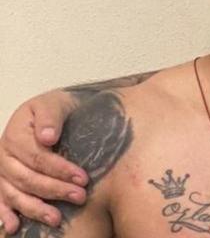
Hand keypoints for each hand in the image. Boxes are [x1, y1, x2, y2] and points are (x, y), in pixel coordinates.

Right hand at [0, 90, 88, 232]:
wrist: (49, 110)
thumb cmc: (55, 108)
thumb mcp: (55, 103)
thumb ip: (51, 117)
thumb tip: (48, 137)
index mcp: (14, 134)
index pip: (37, 157)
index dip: (60, 169)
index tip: (83, 178)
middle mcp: (3, 155)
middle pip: (27, 178)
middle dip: (55, 190)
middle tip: (80, 197)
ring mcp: (0, 170)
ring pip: (14, 193)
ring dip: (34, 208)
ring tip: (56, 219)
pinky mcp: (1, 181)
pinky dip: (4, 215)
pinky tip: (15, 227)